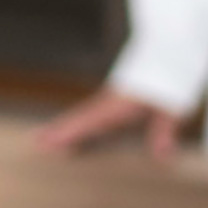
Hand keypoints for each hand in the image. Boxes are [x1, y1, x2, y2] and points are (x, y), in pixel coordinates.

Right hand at [34, 88, 181, 160]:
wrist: (169, 53)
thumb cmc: (171, 81)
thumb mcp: (172, 108)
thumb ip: (164, 131)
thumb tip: (163, 155)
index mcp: (120, 105)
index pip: (90, 122)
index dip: (71, 133)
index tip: (51, 141)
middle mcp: (109, 103)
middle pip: (77, 118)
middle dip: (57, 130)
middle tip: (35, 141)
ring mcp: (107, 101)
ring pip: (79, 115)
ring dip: (60, 126)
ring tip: (39, 137)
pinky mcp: (111, 100)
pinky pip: (87, 113)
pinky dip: (73, 122)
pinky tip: (66, 129)